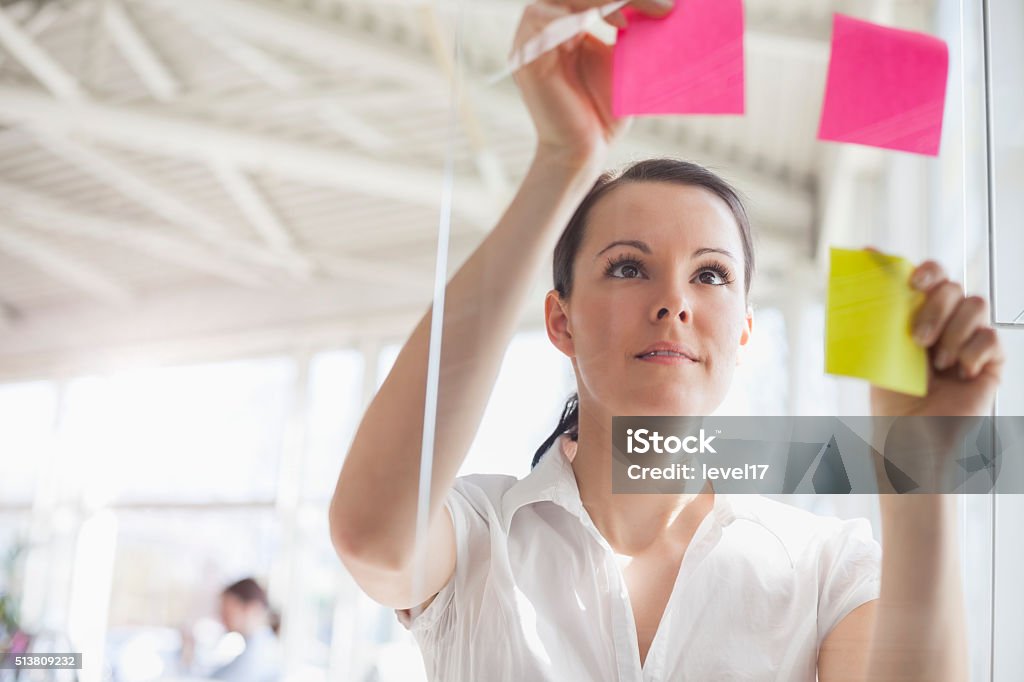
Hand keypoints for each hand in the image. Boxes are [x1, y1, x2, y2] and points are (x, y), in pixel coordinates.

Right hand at [512, 1, 672, 165]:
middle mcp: (543, 28)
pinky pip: (543, 17)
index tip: (667, 6)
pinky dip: (578, 14)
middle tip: (663, 6)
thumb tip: (666, 2)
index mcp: (564, 25)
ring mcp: (531, 41)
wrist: (585, 152)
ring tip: (631, 21)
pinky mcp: (527, 58)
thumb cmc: (604, 113)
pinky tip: (611, 26)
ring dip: (600, 0)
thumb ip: (631, 29)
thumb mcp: (623, 62)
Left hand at [870, 259, 1004, 417]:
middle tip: (918, 339)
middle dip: (934, 308)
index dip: (924, 269)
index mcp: (918, 316)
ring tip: (937, 363)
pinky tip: (959, 373)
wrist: (912, 434)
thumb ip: (879, 312)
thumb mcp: (879, 351)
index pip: (928, 277)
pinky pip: (991, 337)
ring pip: (976, 305)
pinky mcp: (991, 360)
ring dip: (952, 332)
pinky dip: (971, 354)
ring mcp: (970, 339)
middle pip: (952, 286)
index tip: (910, 278)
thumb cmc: (894, 397)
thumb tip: (865, 261)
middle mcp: (946, 323)